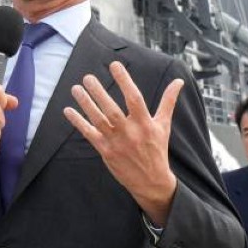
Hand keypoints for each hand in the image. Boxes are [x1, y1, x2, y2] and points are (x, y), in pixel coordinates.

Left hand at [64, 63, 181, 223]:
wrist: (152, 182)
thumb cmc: (157, 149)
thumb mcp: (164, 125)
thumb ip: (168, 102)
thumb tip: (179, 82)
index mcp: (145, 124)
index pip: (134, 98)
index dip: (124, 81)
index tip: (114, 65)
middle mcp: (130, 132)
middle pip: (112, 110)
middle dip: (99, 93)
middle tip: (88, 77)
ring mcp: (116, 143)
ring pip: (98, 120)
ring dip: (86, 104)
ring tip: (76, 88)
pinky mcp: (106, 152)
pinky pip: (90, 134)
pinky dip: (78, 122)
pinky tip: (68, 110)